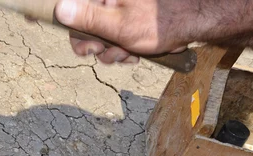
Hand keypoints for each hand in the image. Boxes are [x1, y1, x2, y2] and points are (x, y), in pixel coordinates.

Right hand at [55, 0, 191, 63]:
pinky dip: (122, 48)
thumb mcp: (118, 25)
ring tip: (130, 53)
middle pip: (86, 27)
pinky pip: (115, 37)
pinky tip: (135, 52)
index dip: (73, 32)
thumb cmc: (159, 23)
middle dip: (99, 47)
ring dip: (113, 51)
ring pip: (102, 36)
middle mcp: (108, 0)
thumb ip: (88, 18)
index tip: (79, 44)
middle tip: (113, 53)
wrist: (192, 21)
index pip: (73, 12)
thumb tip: (59, 8)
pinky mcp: (128, 18)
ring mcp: (119, 8)